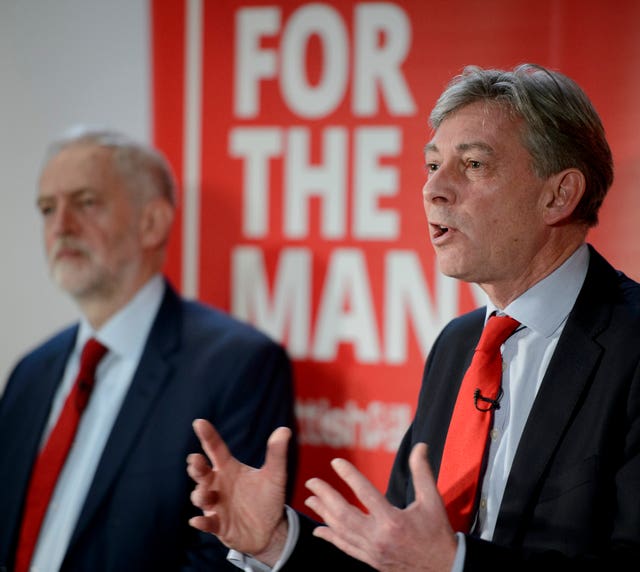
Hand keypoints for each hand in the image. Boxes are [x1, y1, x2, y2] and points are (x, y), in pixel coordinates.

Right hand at [187, 419, 291, 564]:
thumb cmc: (269, 499)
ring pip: (200, 497)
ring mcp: (216, 505)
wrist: (271, 530)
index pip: (216, 449)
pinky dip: (201, 522)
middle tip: (195, 460)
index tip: (199, 422)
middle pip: (201, 472)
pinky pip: (206, 523)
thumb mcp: (275, 476)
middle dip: (196, 466)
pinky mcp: (218, 525)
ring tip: (206, 494)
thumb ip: (276, 453)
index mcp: (229, 468)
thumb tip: (284, 430)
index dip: (208, 435)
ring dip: (200, 494)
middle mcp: (218, 484)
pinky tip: (197, 521)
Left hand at [304, 443, 456, 571]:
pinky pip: (345, 548)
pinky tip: (318, 529)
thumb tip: (420, 446)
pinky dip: (330, 537)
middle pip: (344, 514)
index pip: (365, 493)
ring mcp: (372, 551)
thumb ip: (422, 473)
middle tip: (311, 482)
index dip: (349, 475)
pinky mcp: (371, 561)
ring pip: (341, 531)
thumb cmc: (436, 532)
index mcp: (393, 520)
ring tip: (309, 499)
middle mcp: (378, 537)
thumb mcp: (432, 501)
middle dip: (325, 496)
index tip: (336, 462)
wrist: (443, 569)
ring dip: (323, 514)